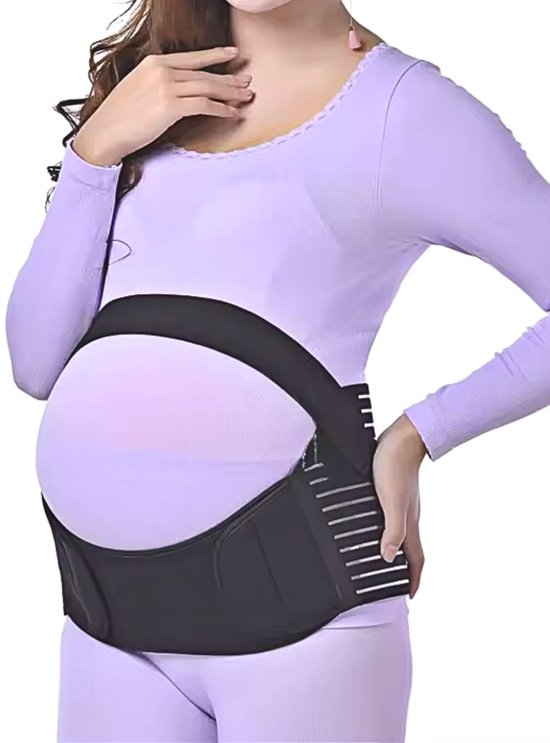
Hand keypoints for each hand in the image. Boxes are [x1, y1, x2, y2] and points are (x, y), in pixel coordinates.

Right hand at [72, 46, 253, 166]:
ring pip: (207, 88)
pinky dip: (221, 109)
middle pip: (204, 74)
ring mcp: (166, 87)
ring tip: (245, 97)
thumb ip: (158, 83)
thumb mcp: (138, 88)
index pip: (192, 57)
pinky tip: (232, 113)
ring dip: (230, 94)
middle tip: (247, 83)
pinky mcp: (170, 107)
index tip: (232, 53)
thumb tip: (179, 90)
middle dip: (229, 79)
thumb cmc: (120, 117)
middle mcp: (162, 71)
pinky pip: (204, 105)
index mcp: (154, 63)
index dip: (215, 55)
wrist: (106, 132)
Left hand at [372, 413, 426, 598]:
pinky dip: (389, 530)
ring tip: (386, 561)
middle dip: (406, 570)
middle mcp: (409, 516)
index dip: (413, 579)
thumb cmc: (394, 466)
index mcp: (410, 523)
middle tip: (397, 584)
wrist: (403, 436)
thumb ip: (393, 529)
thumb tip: (389, 557)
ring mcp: (403, 504)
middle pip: (410, 550)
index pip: (415, 559)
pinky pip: (393, 519)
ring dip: (397, 550)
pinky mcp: (394, 491)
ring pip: (402, 534)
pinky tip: (377, 526)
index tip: (410, 596)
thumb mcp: (391, 501)